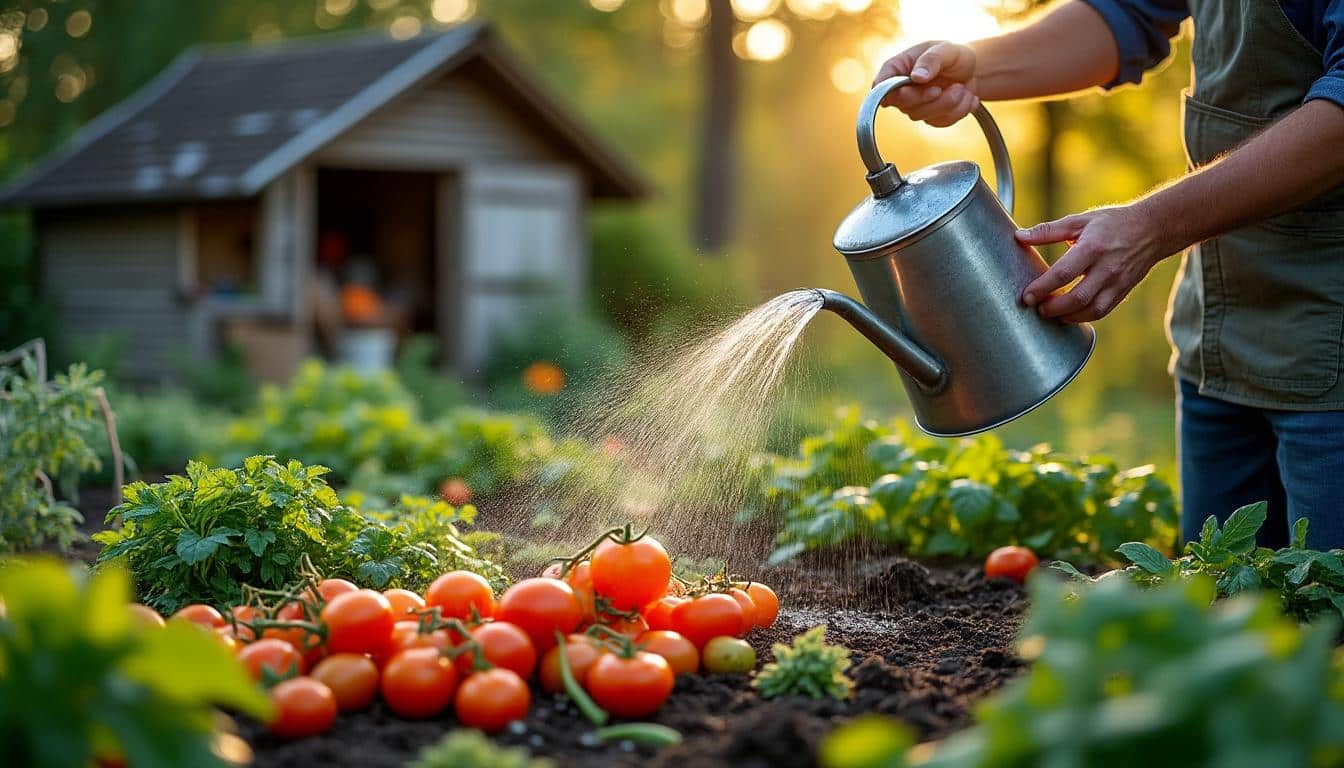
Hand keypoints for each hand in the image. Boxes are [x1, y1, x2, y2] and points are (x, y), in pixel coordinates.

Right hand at [873, 41, 979, 126]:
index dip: (886, 93)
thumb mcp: (945, 49)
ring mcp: (915, 106)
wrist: (972, 70)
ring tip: (962, 87)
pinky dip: (959, 109)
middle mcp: (901, 90)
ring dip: (949, 102)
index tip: (904, 92)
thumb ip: (931, 60)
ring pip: (924, 115)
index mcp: (897, 68)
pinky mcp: (930, 118)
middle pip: (903, 103)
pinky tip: (966, 96)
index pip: (880, 85)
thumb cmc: (953, 56)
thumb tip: (916, 77)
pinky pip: (941, 121)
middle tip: (949, 86)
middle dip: (929, 97)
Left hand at [1017, 205, 1169, 322]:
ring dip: (1067, 316)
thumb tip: (1019, 236)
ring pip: (1091, 310)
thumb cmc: (1112, 223)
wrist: (1152, 229)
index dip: (1042, 288)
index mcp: (1092, 247)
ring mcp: (1117, 282)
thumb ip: (1048, 231)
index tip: (1026, 296)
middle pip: (1077, 298)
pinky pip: (1102, 311)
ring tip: (1050, 312)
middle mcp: (1107, 268)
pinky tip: (1068, 314)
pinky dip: (1083, 317)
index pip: (1063, 273)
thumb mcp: (1079, 221)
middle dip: (1053, 308)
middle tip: (1036, 308)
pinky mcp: (1123, 291)